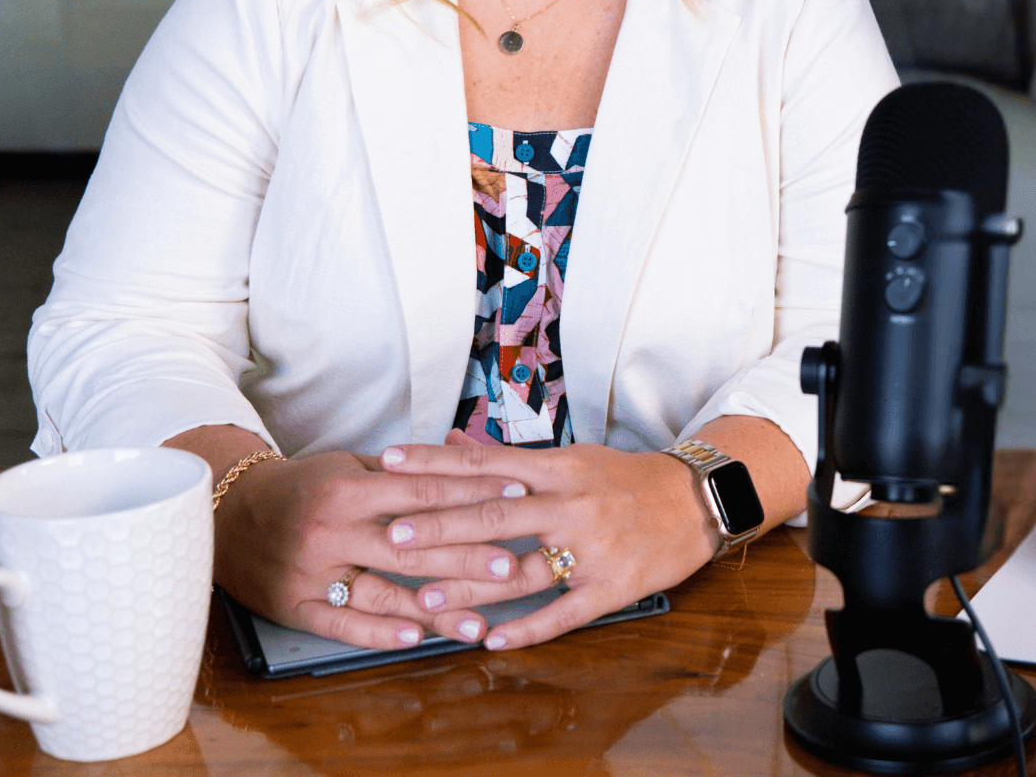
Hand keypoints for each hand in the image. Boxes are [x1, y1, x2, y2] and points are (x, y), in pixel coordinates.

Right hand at [203, 441, 532, 650]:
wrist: (229, 512)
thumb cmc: (302, 486)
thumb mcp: (347, 464)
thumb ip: (399, 470)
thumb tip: (461, 462)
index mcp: (348, 487)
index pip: (421, 491)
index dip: (471, 493)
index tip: (514, 496)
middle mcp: (331, 528)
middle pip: (410, 545)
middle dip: (465, 555)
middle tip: (511, 565)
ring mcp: (313, 570)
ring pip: (382, 592)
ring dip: (433, 608)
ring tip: (478, 621)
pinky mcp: (295, 605)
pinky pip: (342, 624)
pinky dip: (380, 632)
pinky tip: (415, 638)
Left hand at [378, 438, 718, 648]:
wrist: (692, 500)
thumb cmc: (622, 477)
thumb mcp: (569, 456)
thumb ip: (510, 457)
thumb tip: (454, 441)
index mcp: (555, 467)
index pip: (483, 462)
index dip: (434, 462)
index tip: (388, 462)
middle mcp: (568, 504)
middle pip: (494, 515)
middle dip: (441, 526)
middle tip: (394, 536)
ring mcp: (590, 548)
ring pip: (521, 570)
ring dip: (470, 586)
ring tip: (424, 598)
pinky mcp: (611, 588)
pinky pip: (562, 613)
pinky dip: (525, 629)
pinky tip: (489, 640)